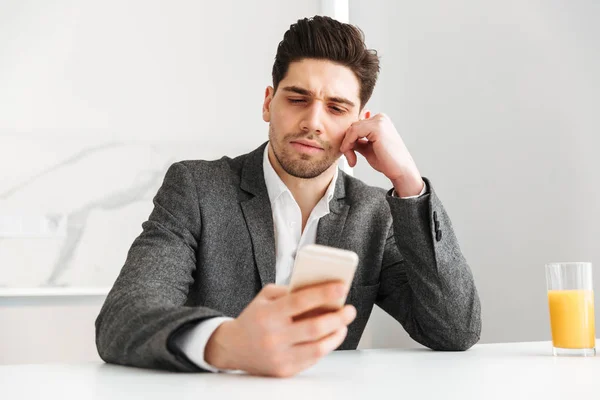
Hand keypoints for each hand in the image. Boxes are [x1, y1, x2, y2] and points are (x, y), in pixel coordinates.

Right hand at [204, 282, 356, 377]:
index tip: (342, 286)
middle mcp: (273, 337)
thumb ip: (290, 291)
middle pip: (314, 327)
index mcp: (268, 314)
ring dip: (336, 334)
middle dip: (337, 317)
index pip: (300, 301)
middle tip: (350, 309)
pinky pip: (313, 359)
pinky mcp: (285, 371)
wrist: (232, 348)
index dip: (324, 293)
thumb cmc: (254, 318)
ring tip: (343, 323)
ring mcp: (279, 356)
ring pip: (318, 347)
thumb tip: (322, 290)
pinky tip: (331, 336)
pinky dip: (326, 346)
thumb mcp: (265, 297)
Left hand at [340, 113, 424, 196]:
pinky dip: (348, 144)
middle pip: (352, 126)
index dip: (348, 140)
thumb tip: (345, 138)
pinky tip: (352, 156)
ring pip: (351, 129)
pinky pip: (354, 132)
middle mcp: (380, 118)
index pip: (355, 126)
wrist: (400, 171)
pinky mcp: (377, 127)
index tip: (349, 155)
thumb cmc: (387, 161)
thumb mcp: (367, 148)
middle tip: (350, 159)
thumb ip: (358, 141)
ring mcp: (379, 121)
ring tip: (352, 160)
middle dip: (347, 143)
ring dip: (347, 145)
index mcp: (379, 121)